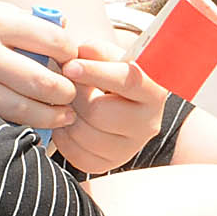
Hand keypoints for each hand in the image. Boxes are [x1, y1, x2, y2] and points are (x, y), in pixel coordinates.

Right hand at [0, 0, 79, 132]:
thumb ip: (6, 16)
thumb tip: (48, 29)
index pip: (49, 38)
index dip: (69, 51)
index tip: (72, 56)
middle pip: (42, 79)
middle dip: (66, 91)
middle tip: (73, 94)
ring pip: (22, 108)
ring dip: (49, 115)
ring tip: (61, 116)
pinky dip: (17, 125)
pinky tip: (29, 126)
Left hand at [52, 41, 167, 174]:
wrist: (115, 97)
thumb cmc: (111, 71)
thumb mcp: (108, 55)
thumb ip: (96, 52)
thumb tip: (80, 54)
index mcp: (152, 91)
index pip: (127, 81)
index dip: (94, 73)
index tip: (70, 66)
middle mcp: (148, 123)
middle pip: (98, 112)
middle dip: (75, 96)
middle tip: (66, 85)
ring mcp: (131, 148)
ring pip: (84, 135)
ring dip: (66, 116)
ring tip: (67, 102)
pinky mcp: (110, 164)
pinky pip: (78, 156)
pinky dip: (64, 137)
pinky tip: (68, 121)